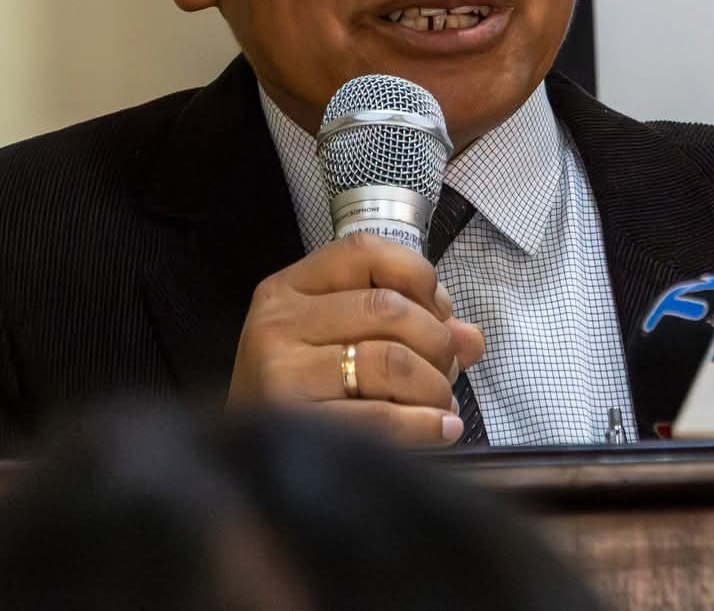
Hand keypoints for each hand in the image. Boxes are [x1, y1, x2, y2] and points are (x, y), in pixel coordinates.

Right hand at [227, 233, 485, 445]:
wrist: (242, 462)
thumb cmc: (302, 392)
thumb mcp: (341, 340)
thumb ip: (410, 326)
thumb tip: (472, 338)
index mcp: (289, 288)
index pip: (365, 251)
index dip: (418, 275)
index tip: (439, 311)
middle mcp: (278, 322)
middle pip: (388, 308)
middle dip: (436, 341)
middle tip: (448, 369)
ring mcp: (280, 372)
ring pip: (390, 360)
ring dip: (434, 385)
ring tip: (441, 404)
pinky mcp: (293, 424)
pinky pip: (379, 418)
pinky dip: (425, 424)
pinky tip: (442, 429)